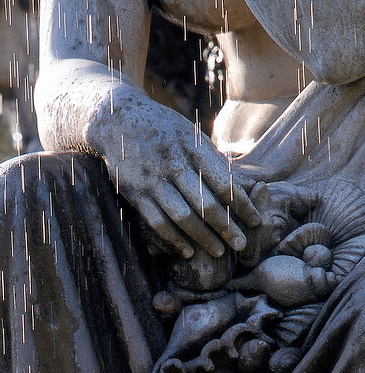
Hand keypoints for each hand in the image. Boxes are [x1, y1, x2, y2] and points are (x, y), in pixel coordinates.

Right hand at [87, 86, 260, 258]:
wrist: (116, 120)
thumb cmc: (162, 129)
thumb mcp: (190, 134)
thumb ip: (212, 160)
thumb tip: (244, 184)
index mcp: (193, 148)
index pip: (224, 181)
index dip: (242, 204)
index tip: (255, 220)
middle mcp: (174, 164)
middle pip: (206, 202)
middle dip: (226, 226)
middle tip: (241, 244)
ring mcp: (153, 180)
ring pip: (183, 216)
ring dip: (203, 237)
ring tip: (219, 252)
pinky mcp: (135, 193)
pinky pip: (157, 222)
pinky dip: (174, 239)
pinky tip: (188, 251)